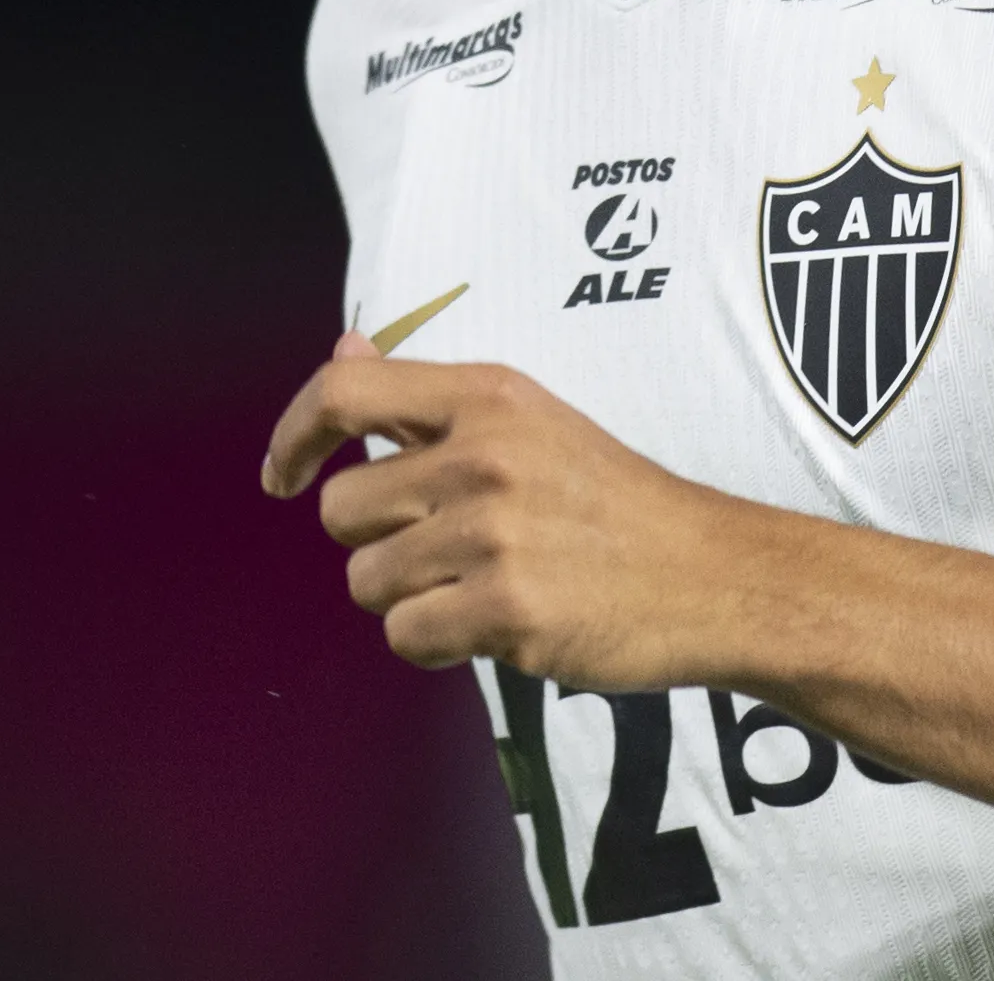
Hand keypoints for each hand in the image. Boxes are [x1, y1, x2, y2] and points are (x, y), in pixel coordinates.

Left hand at [261, 330, 747, 687]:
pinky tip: (488, 627)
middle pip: (342, 509)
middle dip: (375, 540)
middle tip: (440, 550)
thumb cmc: (613, 502)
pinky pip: (405, 637)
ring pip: (367, 581)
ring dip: (407, 598)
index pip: (344, 392)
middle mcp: (482, 456)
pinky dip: (435, 644)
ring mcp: (493, 535)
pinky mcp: (506, 610)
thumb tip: (344, 350)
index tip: (281, 476)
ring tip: (477, 588)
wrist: (712, 574)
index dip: (294, 435)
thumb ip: (430, 401)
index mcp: (487, 397)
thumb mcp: (530, 420)